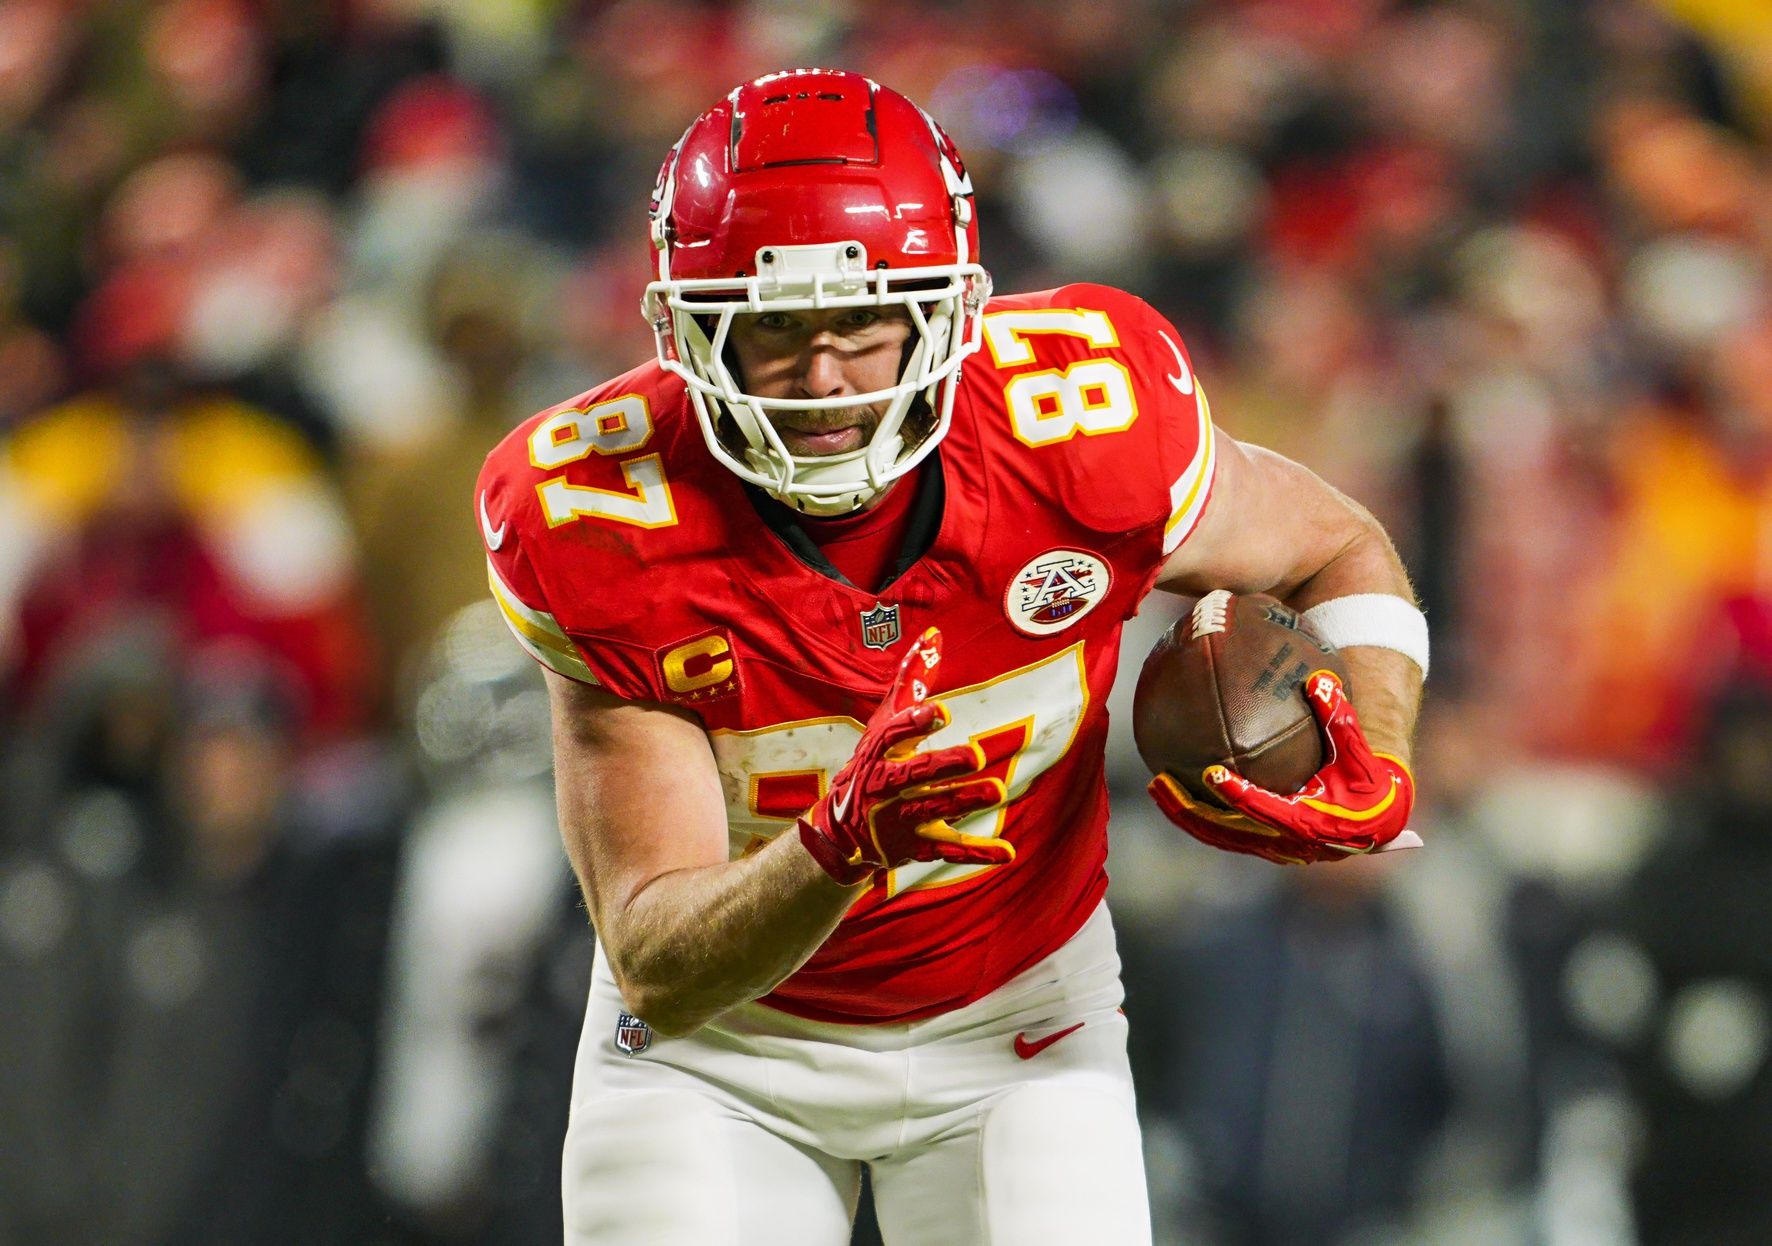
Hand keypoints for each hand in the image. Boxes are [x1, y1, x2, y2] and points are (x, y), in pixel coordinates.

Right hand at [798, 627, 1011, 884]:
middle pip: (915, 774)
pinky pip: (950, 850)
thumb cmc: (871, 764)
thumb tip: (935, 634)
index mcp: (879, 753)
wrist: (840, 834)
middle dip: (944, 765)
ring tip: (996, 791)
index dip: (916, 722)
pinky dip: (978, 853)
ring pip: (935, 809)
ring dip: (965, 801)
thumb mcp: (884, 724)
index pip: (894, 734)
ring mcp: (901, 819)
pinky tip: (1007, 851)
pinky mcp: (917, 847)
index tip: (940, 710)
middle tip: (976, 755)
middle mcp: (886, 786)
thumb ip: (911, 681)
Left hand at [1148, 670, 1415, 864]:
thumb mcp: (1360, 754)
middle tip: (1159, 782)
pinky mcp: (1262, 844)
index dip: (1239, 795)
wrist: (1378, 822)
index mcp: (1308, 823)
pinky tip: (1173, 788)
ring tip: (1156, 786)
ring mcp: (1271, 847)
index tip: (1213, 772)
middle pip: (1227, 832)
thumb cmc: (1369, 784)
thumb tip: (1320, 680)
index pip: (1265, 810)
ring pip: (1218, 836)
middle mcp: (1285, 842)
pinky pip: (1222, 832)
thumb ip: (1341, 720)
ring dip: (1185, 814)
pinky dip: (1197, 814)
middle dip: (1190, 811)